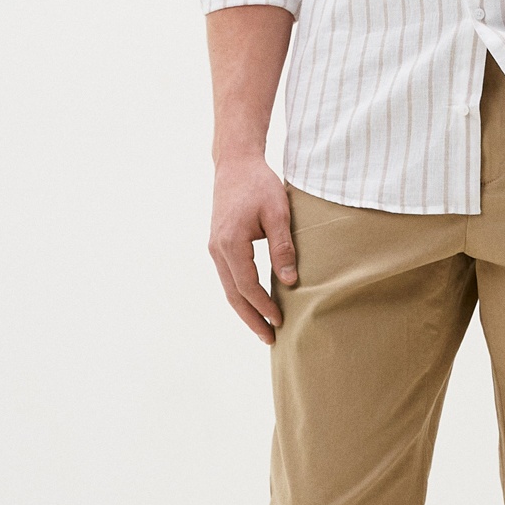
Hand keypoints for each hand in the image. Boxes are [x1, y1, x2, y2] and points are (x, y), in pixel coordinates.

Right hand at [209, 153, 298, 344]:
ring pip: (228, 288)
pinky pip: (228, 277)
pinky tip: (254, 303)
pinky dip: (240, 294)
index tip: (280, 321)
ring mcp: (214, 248)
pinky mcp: (218, 245)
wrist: (235, 164)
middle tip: (270, 339)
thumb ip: (283, 248)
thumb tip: (290, 282)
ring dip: (245, 309)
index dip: (264, 306)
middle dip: (251, 318)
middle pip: (233, 294)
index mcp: (231, 243)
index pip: (248, 286)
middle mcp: (217, 249)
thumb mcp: (279, 213)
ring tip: (263, 328)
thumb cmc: (259, 185)